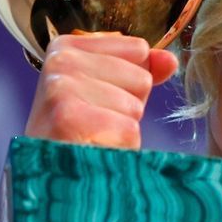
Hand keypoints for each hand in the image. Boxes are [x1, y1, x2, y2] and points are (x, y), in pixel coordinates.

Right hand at [24, 33, 178, 148]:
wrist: (52, 174)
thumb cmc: (80, 130)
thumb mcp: (111, 91)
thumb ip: (142, 70)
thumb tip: (169, 59)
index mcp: (67, 47)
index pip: (138, 49)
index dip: (129, 82)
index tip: (98, 99)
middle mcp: (60, 61)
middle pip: (141, 78)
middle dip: (127, 107)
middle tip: (94, 122)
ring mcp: (61, 88)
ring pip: (135, 107)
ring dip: (121, 130)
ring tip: (90, 136)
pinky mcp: (68, 118)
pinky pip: (128, 130)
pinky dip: (119, 148)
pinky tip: (91, 150)